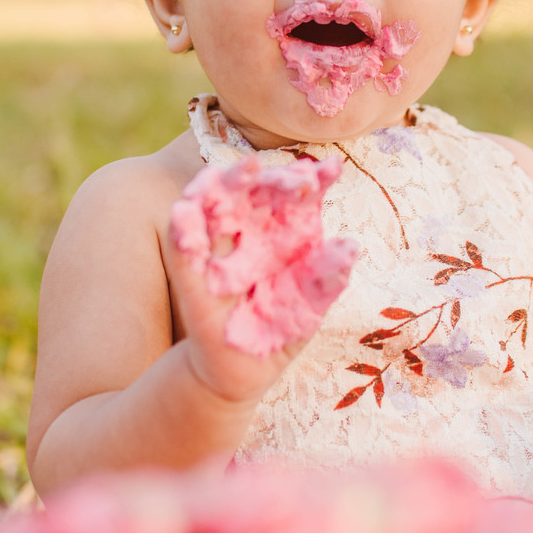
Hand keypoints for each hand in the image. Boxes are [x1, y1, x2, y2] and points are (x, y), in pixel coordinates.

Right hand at [166, 157, 354, 406]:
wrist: (242, 370)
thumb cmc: (281, 328)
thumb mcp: (310, 305)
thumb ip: (325, 276)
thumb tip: (351, 246)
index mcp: (284, 229)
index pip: (298, 196)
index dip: (314, 179)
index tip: (333, 168)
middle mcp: (249, 228)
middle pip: (253, 189)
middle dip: (264, 175)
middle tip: (279, 162)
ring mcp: (218, 246)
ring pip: (211, 204)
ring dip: (216, 183)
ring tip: (235, 171)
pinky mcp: (190, 272)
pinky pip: (182, 246)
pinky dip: (182, 227)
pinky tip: (184, 209)